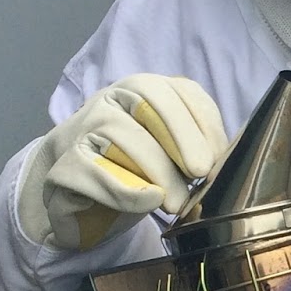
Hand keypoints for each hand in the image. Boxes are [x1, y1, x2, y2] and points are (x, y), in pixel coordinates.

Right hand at [17, 74, 226, 250]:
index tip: (217, 155)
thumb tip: (228, 159)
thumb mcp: (168, 150)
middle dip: (181, 139)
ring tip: (178, 201)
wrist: (74, 192)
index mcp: (141, 89)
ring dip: (157, 169)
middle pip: (149, 104)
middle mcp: (110, 100)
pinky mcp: (63, 167)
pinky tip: (148, 200)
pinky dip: (125, 188)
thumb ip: (195, 144)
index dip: (202, 121)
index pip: (178, 90)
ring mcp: (82, 130)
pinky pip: (93, 171)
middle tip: (201, 173)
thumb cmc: (133, 166)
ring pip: (121, 135)